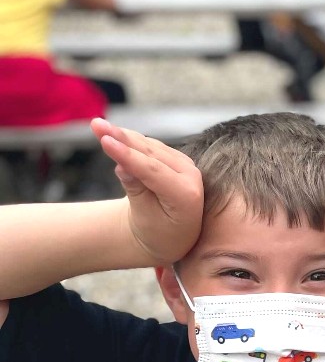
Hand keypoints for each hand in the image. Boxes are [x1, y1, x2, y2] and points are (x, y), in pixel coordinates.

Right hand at [91, 118, 203, 264]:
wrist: (171, 237)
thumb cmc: (157, 233)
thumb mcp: (144, 217)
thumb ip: (136, 191)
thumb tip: (122, 166)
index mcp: (186, 196)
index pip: (154, 171)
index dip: (128, 155)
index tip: (104, 141)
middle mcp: (191, 177)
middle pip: (151, 154)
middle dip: (122, 138)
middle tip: (96, 125)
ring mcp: (185, 166)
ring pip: (150, 147)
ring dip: (124, 135)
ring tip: (98, 125)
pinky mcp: (176, 159)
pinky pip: (150, 147)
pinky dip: (131, 140)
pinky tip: (113, 133)